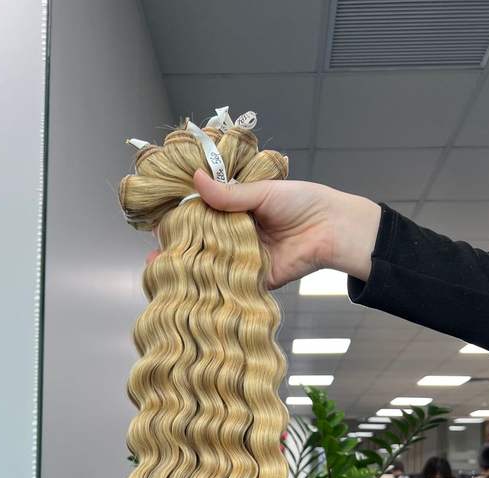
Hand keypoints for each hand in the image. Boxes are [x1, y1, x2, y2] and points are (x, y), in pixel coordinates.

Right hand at [146, 171, 381, 289]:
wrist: (332, 230)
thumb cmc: (302, 202)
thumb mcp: (262, 192)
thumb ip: (229, 193)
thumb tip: (196, 179)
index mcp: (237, 211)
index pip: (202, 215)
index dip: (182, 219)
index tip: (159, 223)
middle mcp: (237, 235)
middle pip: (203, 242)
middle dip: (180, 247)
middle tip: (156, 250)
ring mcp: (244, 258)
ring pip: (212, 264)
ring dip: (189, 267)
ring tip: (162, 268)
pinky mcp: (255, 279)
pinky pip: (230, 283)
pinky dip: (211, 285)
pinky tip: (188, 285)